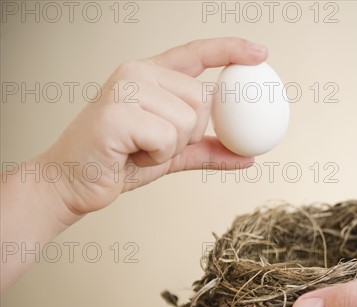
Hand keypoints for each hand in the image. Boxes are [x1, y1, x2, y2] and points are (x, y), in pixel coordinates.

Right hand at [0, 37, 265, 291]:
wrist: (73, 184)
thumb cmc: (119, 163)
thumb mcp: (171, 154)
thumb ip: (207, 150)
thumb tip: (248, 156)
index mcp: (149, 75)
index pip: (196, 53)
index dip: (230, 50)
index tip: (260, 53)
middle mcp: (137, 72)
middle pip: (202, 99)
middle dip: (190, 133)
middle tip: (155, 143)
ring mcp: (124, 88)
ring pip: (188, 120)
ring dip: (171, 147)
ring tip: (140, 149)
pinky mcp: (116, 112)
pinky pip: (167, 137)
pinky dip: (157, 156)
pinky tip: (132, 155)